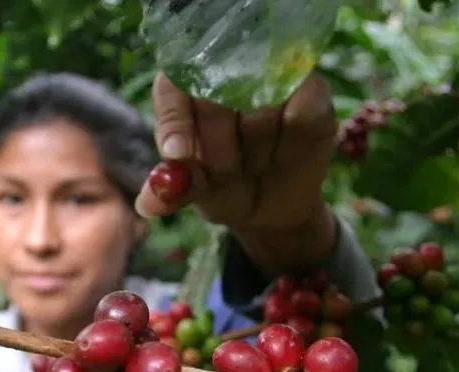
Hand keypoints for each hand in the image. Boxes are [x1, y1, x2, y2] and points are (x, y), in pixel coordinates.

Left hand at [134, 71, 336, 233]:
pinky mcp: (311, 95)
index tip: (176, 154)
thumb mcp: (196, 192)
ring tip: (254, 167)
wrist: (269, 210)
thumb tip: (147, 206)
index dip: (175, 121)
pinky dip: (289, 140)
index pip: (173, 88)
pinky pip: (300, 111)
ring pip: (260, 102)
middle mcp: (228, 74)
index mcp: (188, 89)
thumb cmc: (223, 188)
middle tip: (223, 171)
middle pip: (216, 94)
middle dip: (216, 144)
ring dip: (254, 148)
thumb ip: (172, 191)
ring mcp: (271, 80)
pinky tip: (284, 155)